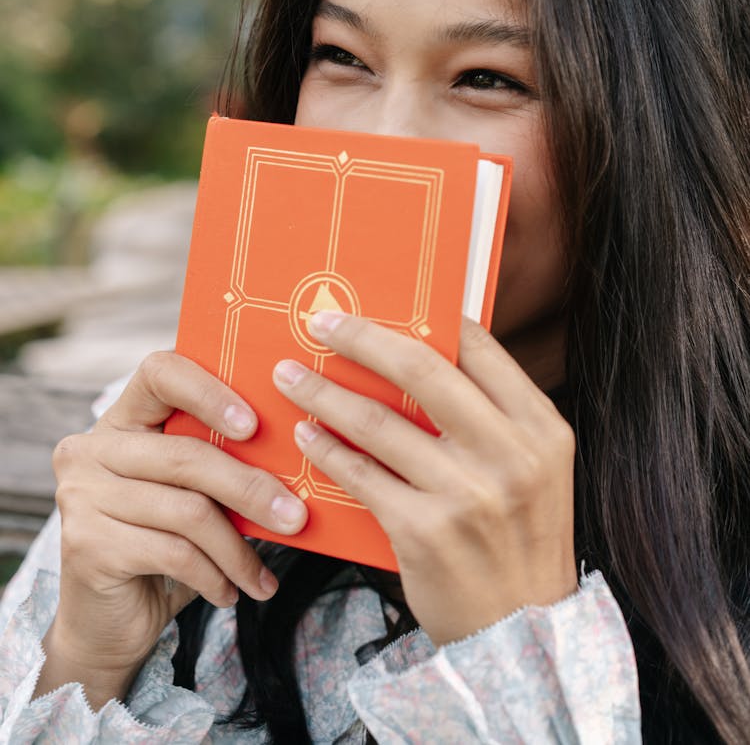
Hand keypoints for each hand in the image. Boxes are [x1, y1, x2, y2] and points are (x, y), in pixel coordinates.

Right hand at [38, 351, 307, 706]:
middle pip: (186, 455)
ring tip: (263, 577)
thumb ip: (219, 461)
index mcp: (122, 419)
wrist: (106, 623)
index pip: (161, 373)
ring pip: (187, 511)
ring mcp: (82, 495)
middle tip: (296, 518)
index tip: (255, 425)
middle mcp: (92, 448)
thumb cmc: (163, 544)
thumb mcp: (191, 493)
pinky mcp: (86, 544)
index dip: (209, 391)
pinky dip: (214, 575)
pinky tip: (230, 592)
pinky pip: (173, 552)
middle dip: (250, 489)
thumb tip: (298, 452)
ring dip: (238, 549)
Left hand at [273, 312, 576, 645]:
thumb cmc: (517, 538)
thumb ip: (489, 416)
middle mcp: (509, 454)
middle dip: (360, 339)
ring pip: (378, 421)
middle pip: (420, 369)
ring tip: (290, 375)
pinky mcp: (424, 532)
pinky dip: (328, 449)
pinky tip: (308, 435)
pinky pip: (361, 475)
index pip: (477, 347)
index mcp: (540, 427)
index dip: (424, 317)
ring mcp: (467, 494)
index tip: (380, 304)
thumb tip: (420, 352)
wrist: (522, 635)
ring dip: (324, 392)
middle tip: (320, 323)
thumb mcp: (531, 469)